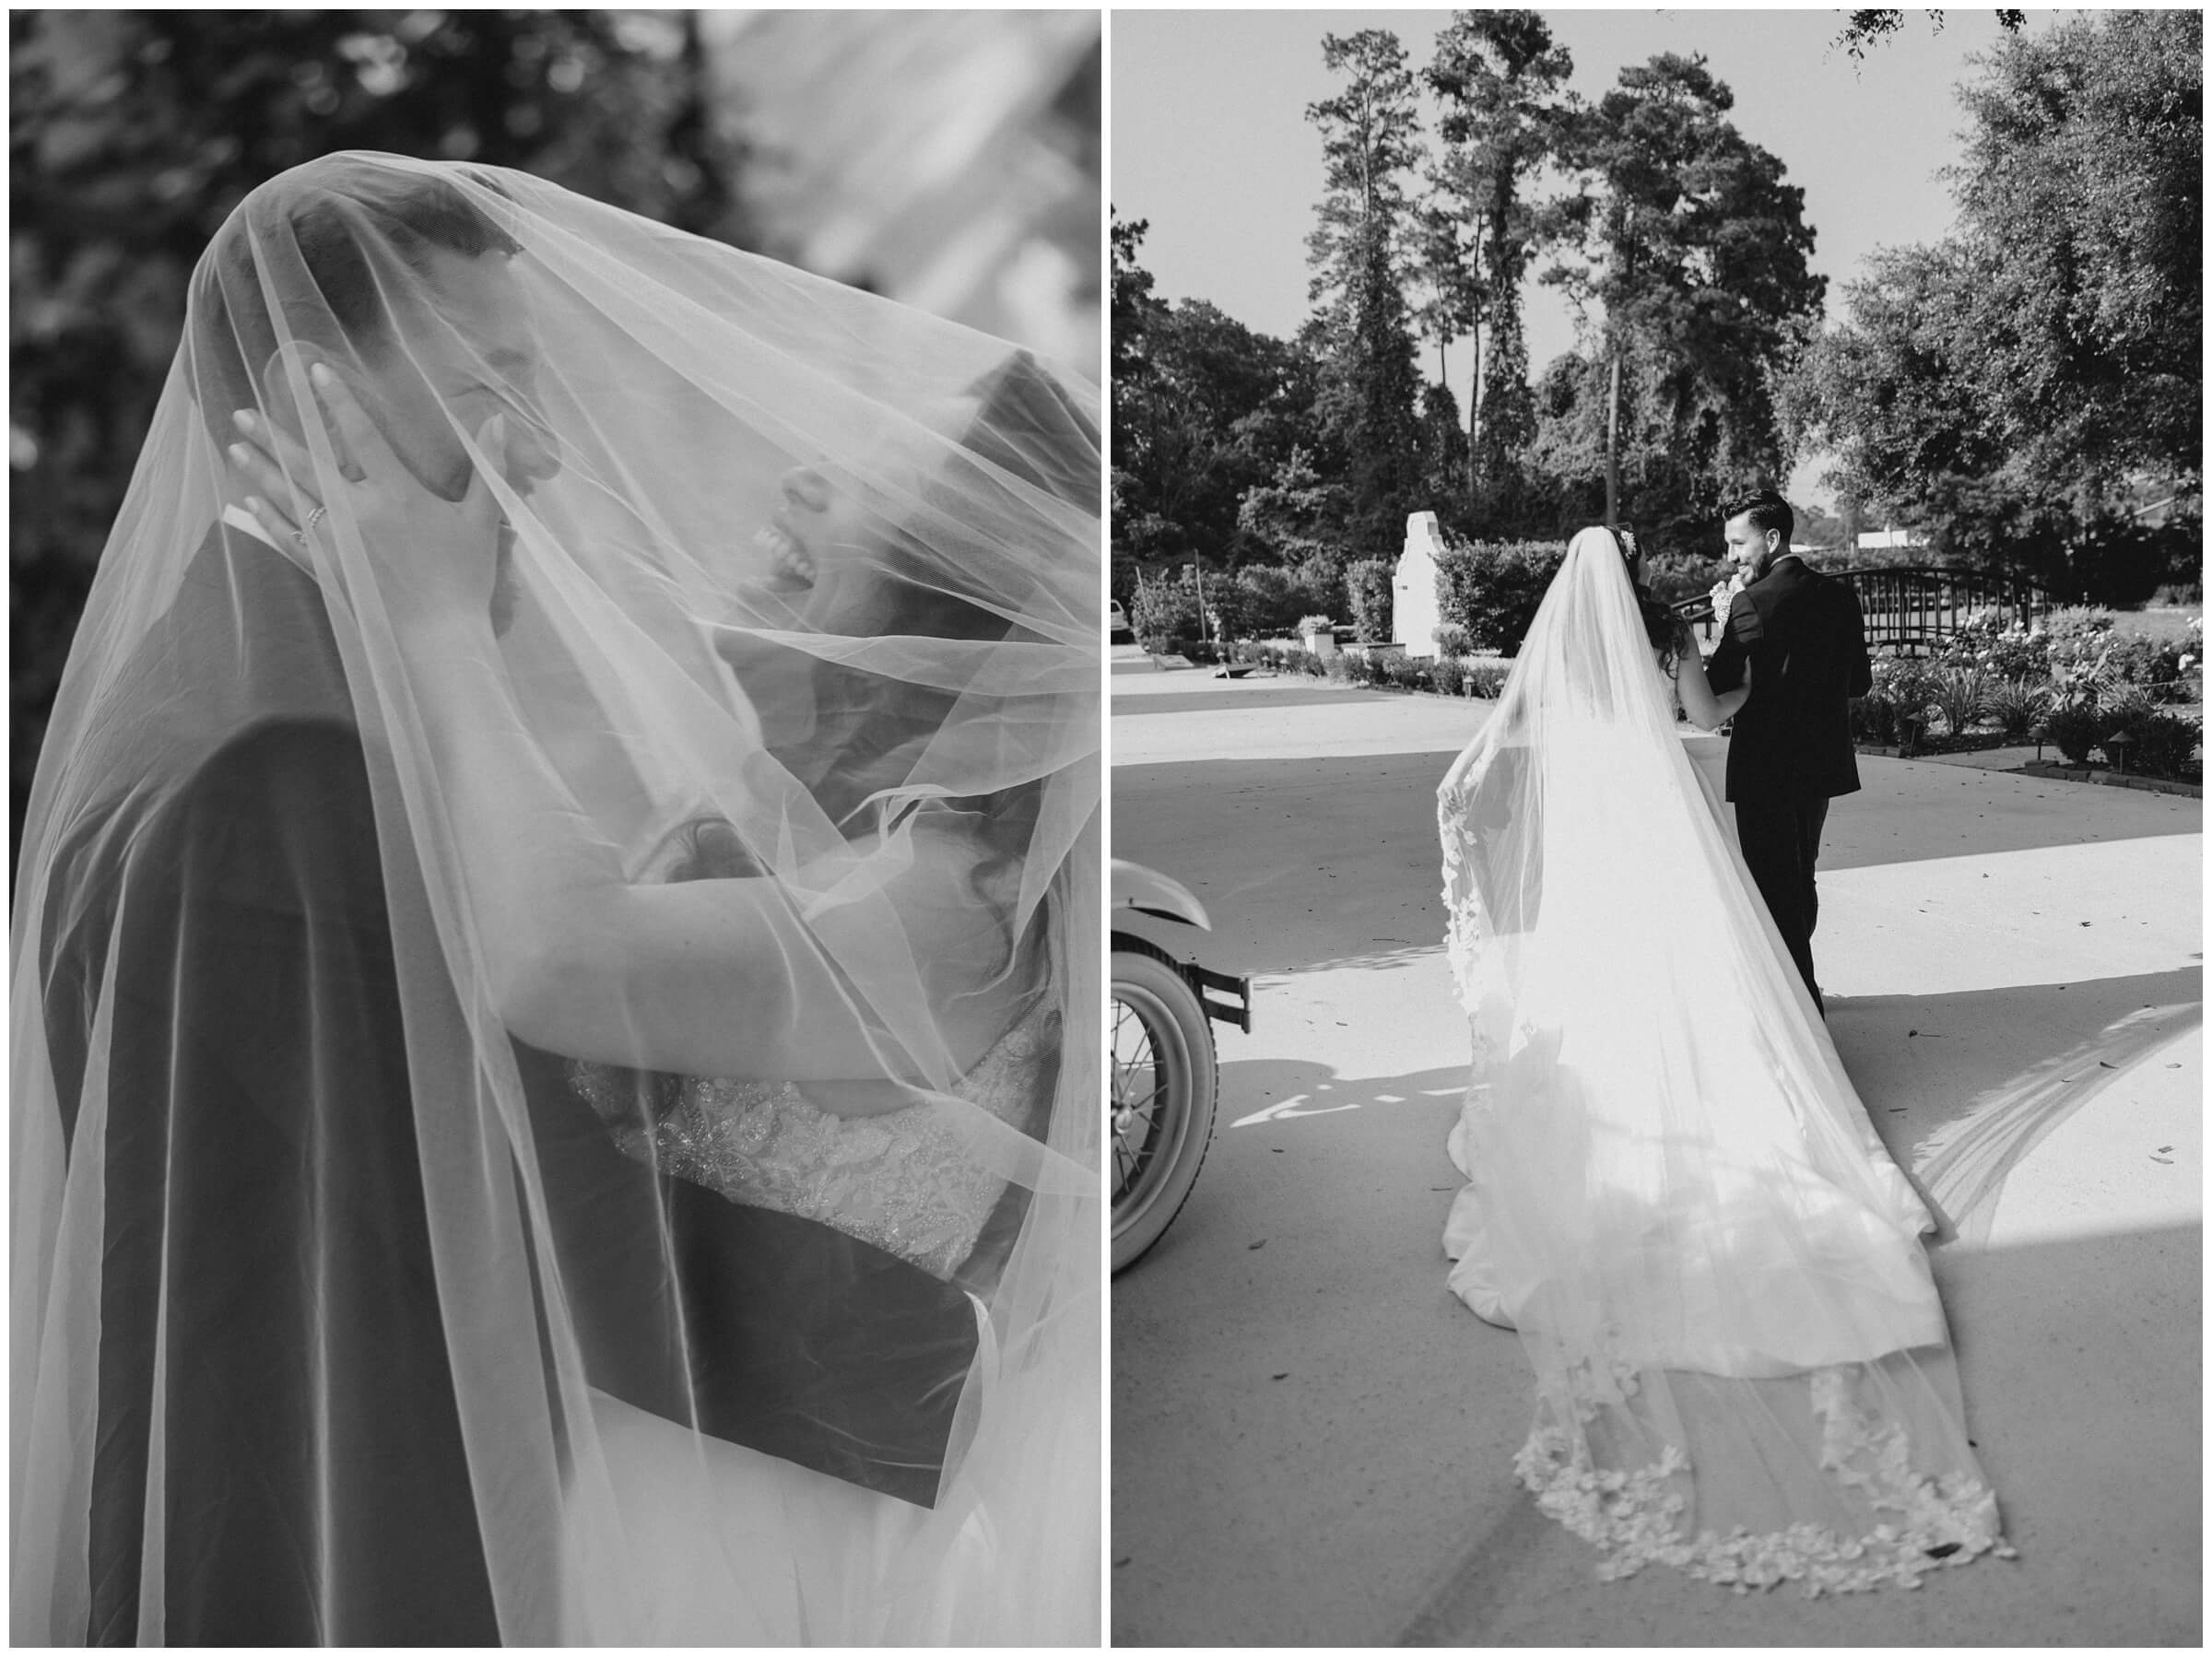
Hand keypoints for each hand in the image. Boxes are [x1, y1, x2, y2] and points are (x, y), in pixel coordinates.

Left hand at [228, 362, 507, 625]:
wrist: (440, 637)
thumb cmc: (466, 578)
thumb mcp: (484, 520)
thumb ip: (490, 469)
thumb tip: (499, 423)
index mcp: (397, 494)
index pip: (361, 436)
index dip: (338, 401)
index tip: (313, 373)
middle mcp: (360, 512)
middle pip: (307, 464)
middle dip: (272, 436)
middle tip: (242, 412)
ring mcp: (338, 543)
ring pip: (290, 498)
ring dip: (259, 471)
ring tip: (234, 447)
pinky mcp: (329, 570)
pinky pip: (290, 539)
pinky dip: (267, 519)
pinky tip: (249, 502)